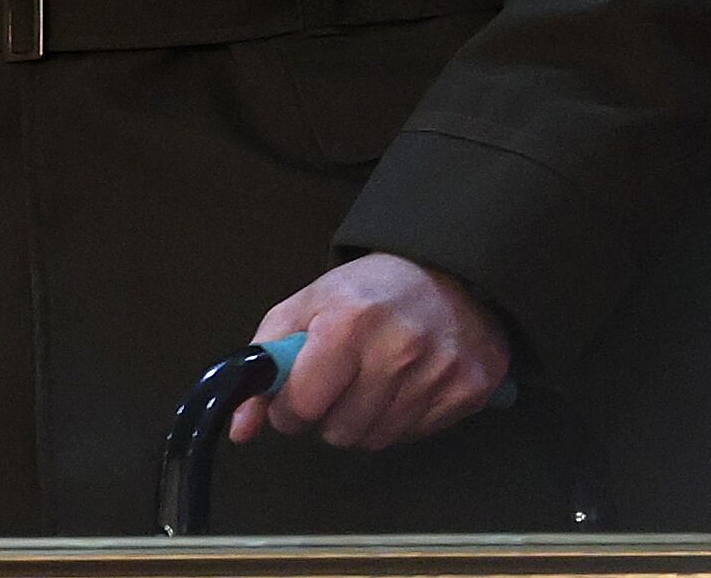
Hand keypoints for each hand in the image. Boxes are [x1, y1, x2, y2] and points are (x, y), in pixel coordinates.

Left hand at [226, 253, 510, 450]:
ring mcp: (438, 373)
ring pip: (376, 440)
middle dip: (330, 414)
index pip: (302, 406)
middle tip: (342, 382)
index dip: (290, 407)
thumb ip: (264, 364)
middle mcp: (397, 351)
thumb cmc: (367, 291)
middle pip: (340, 432)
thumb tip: (240, 430)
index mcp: (347, 324)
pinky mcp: (470, 389)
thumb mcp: (305, 307)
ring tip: (376, 380)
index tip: (299, 393)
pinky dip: (403, 418)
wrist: (449, 270)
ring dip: (365, 420)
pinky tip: (409, 383)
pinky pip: (415, 435)